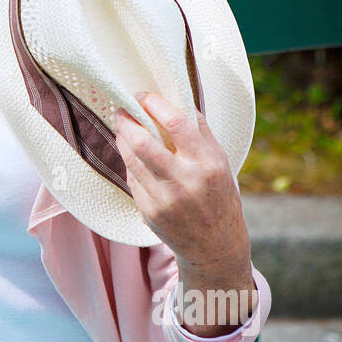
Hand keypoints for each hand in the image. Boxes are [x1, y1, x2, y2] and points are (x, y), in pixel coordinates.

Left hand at [113, 91, 250, 273]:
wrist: (215, 246)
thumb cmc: (218, 196)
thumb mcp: (219, 161)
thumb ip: (199, 131)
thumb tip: (177, 98)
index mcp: (207, 163)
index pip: (175, 123)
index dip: (154, 104)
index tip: (142, 95)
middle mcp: (185, 181)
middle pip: (143, 142)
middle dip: (127, 121)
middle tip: (122, 110)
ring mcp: (165, 199)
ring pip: (131, 159)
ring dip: (122, 139)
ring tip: (123, 128)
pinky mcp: (149, 212)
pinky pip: (132, 179)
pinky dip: (130, 163)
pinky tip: (132, 156)